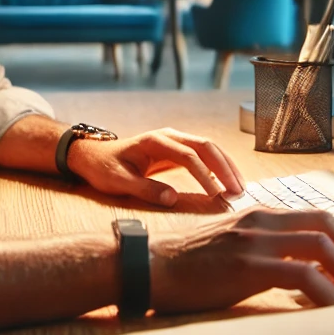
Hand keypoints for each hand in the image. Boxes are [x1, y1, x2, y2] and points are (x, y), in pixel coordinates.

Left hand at [67, 127, 245, 205]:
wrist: (94, 155)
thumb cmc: (105, 168)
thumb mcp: (119, 182)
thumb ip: (145, 189)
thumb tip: (172, 199)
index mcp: (155, 141)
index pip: (187, 156)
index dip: (204, 175)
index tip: (216, 195)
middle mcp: (169, 136)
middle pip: (205, 146)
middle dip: (224, 168)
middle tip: (238, 191)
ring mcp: (175, 140)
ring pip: (208, 148)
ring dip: (225, 166)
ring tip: (239, 188)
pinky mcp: (177, 148)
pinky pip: (203, 154)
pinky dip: (218, 166)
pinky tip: (227, 181)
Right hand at [150, 208, 333, 311]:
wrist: (150, 267)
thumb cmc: (188, 266)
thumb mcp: (233, 248)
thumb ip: (265, 250)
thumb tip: (301, 274)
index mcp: (261, 214)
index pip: (320, 216)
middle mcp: (263, 220)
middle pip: (329, 227)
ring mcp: (255, 241)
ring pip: (323, 248)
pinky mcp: (247, 266)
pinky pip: (303, 277)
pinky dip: (328, 295)